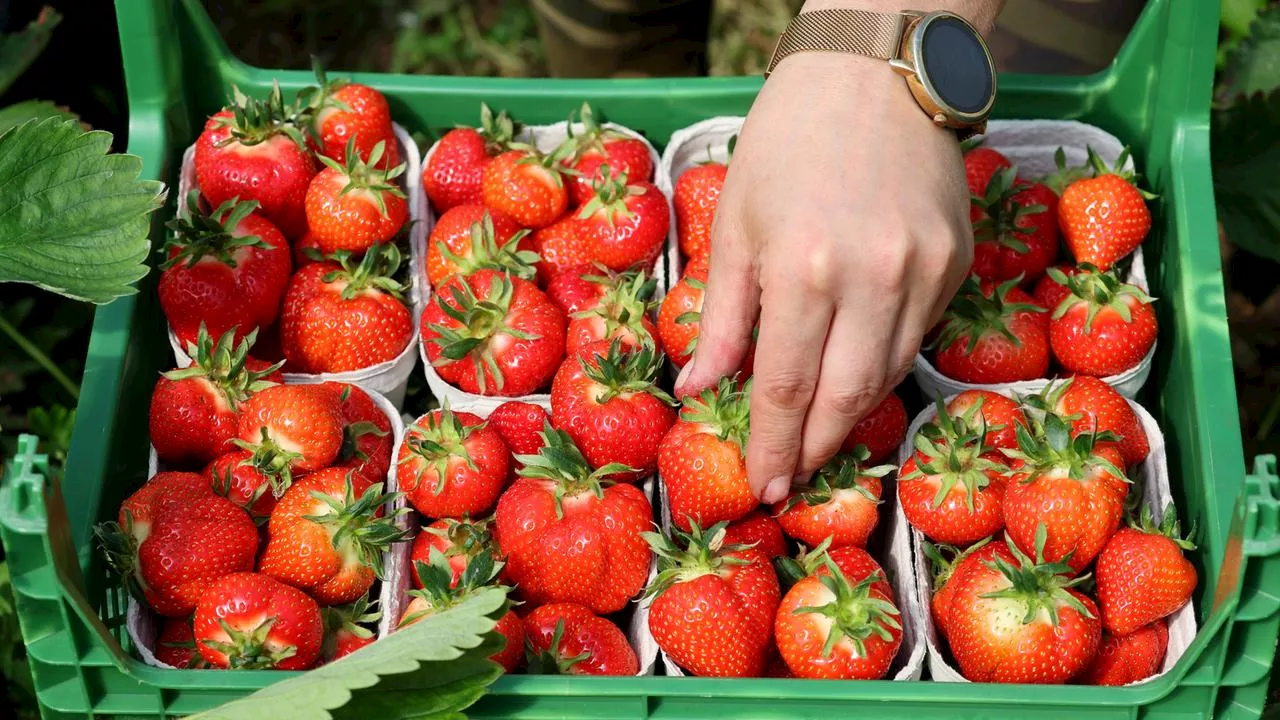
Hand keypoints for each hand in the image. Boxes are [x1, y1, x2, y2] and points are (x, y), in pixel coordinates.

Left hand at [675, 49, 973, 503]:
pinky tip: (857, 373)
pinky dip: (883, 364)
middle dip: (817, 448)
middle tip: (792, 480)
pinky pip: (919, 335)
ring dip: (851, 413)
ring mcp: (925, 271)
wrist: (874, 74)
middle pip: (848, 396)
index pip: (787, 385)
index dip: (773, 445)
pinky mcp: (957, 263)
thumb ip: (723, 316)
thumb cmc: (788, 141)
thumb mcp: (736, 224)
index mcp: (803, 265)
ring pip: (889, 372)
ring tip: (819, 436)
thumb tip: (698, 388)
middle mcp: (873, 276)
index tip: (763, 486)